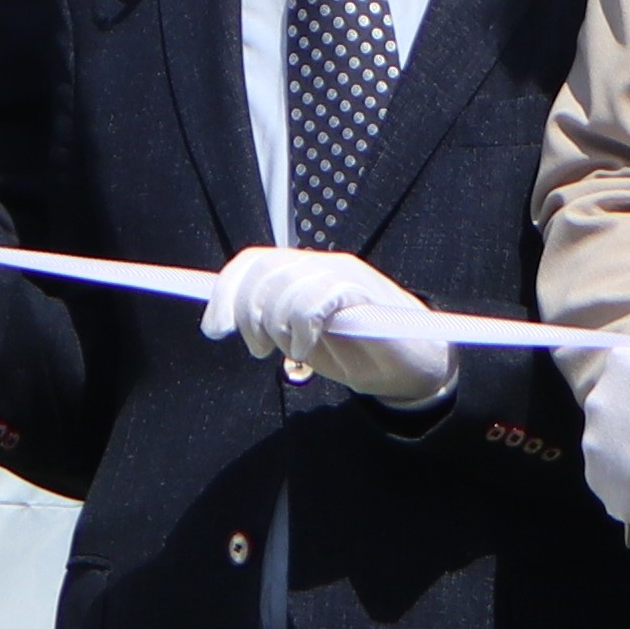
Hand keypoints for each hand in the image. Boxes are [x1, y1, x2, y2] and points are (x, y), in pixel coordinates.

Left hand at [205, 246, 455, 407]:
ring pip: (286, 286)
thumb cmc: (359, 352)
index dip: (226, 292)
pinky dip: (303, 329)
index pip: (254, 261)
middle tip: (258, 349)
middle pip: (263, 270)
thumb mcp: (302, 339)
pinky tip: (307, 348)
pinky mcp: (364, 292)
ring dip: (276, 326)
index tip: (215, 328)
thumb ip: (273, 321)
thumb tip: (230, 317)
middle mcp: (323, 264)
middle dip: (248, 314)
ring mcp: (345, 274)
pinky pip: (316, 301)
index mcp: (305, 271)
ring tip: (291, 351)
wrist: (414, 367)